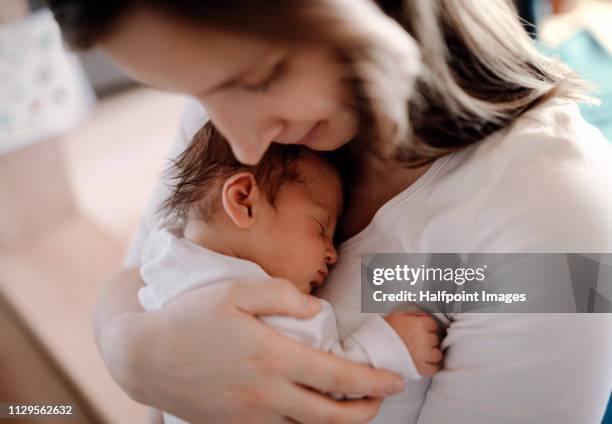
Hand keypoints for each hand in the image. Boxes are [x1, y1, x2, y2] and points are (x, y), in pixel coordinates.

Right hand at [96, 270, 405, 423]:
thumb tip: (317, 309)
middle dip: (365, 413)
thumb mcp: (235, 290)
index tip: (395, 381)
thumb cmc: (189, 316)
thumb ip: (281, 295)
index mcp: (273, 357)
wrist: (143, 356)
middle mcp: (267, 394)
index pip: (338, 378)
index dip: (373, 382)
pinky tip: (308, 413)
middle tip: (380, 399)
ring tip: (351, 409)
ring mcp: (250, 416)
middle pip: (330, 417)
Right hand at [384, 312, 441, 376]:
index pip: (434, 325)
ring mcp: (423, 354)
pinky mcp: (421, 368)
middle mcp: (424, 338)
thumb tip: (424, 313)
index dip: (427, 328)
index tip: (420, 331)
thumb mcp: (397, 315)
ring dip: (430, 354)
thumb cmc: (383, 332)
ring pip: (437, 354)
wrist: (373, 351)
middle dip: (428, 340)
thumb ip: (413, 313)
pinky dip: (429, 367)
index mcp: (419, 324)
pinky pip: (434, 368)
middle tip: (416, 342)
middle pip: (436, 339)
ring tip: (418, 353)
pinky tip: (421, 363)